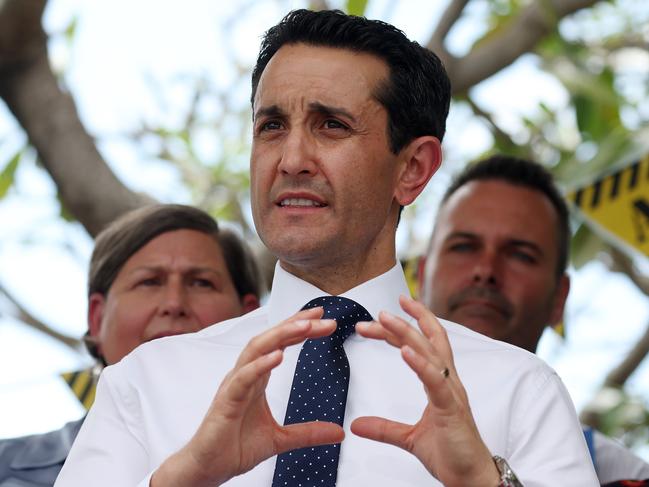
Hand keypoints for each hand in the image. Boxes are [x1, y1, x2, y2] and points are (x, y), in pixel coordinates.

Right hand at [152, 308, 344, 486]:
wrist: (207, 468)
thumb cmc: (234, 447)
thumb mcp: (280, 439)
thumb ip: (308, 433)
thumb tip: (338, 432)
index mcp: (256, 378)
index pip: (279, 344)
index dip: (299, 328)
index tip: (323, 318)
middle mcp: (245, 374)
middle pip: (271, 340)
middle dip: (296, 325)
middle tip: (322, 316)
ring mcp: (234, 385)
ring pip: (256, 350)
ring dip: (281, 335)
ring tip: (305, 326)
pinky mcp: (226, 401)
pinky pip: (243, 378)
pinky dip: (260, 365)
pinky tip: (278, 355)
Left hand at [353, 295, 499, 486]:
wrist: (471, 480)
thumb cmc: (451, 453)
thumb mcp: (409, 437)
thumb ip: (384, 428)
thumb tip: (356, 424)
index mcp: (440, 383)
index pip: (422, 345)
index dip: (405, 327)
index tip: (383, 314)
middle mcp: (448, 381)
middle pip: (426, 341)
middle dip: (404, 322)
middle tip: (379, 311)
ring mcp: (451, 393)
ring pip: (429, 353)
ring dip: (407, 333)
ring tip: (385, 318)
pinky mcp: (451, 409)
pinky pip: (435, 381)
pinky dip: (420, 364)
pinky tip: (405, 351)